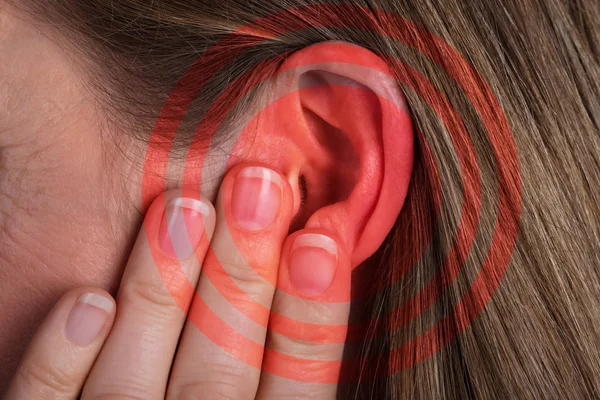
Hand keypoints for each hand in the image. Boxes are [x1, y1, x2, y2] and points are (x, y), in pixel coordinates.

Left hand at [5, 164, 350, 399]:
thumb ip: (282, 384)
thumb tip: (318, 283)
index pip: (296, 393)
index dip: (313, 317)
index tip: (321, 240)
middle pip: (219, 378)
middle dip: (243, 279)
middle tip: (257, 187)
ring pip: (129, 388)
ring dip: (159, 295)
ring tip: (183, 209)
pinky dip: (58, 365)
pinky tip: (87, 300)